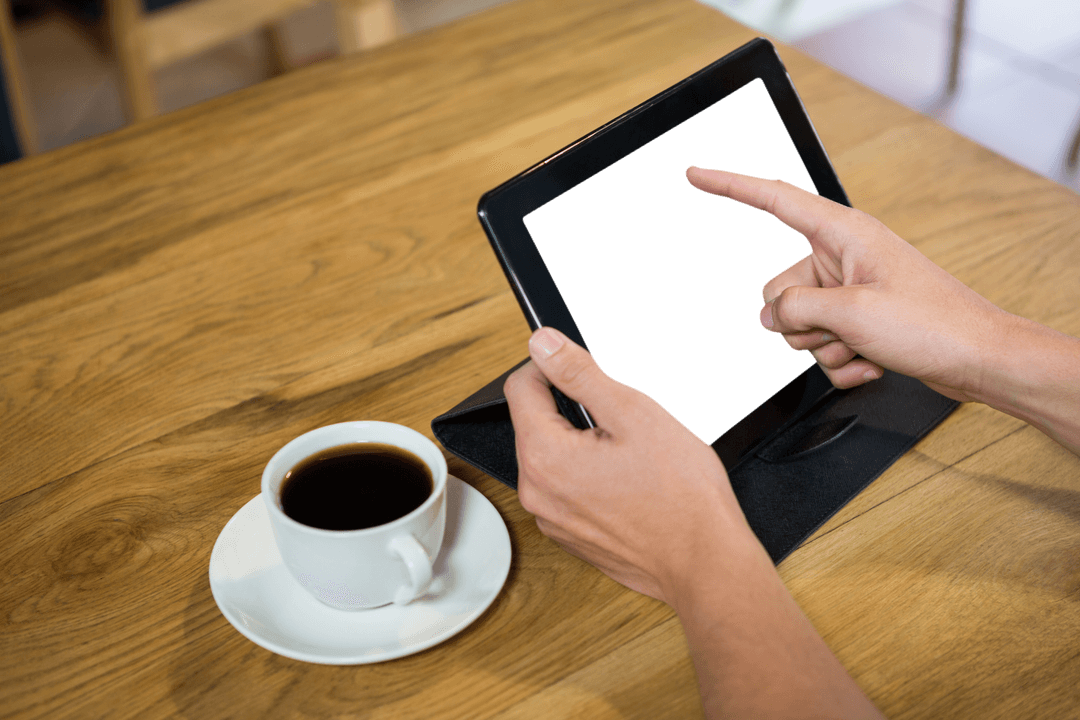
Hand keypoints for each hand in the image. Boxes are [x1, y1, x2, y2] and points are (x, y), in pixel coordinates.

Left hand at [503, 327, 884, 718]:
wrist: (705, 562)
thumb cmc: (681, 495)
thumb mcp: (632, 412)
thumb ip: (578, 372)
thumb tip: (542, 344)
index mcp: (544, 456)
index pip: (520, 387)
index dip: (552, 367)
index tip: (582, 370)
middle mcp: (536, 492)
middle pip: (535, 423)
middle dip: (571, 409)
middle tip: (621, 420)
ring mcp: (551, 519)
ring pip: (552, 456)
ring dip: (581, 443)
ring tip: (629, 455)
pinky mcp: (570, 535)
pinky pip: (566, 489)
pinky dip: (588, 476)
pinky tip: (627, 481)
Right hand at [686, 166, 1007, 401]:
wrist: (979, 359)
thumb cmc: (933, 324)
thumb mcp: (850, 313)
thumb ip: (795, 308)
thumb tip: (770, 315)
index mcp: (842, 234)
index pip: (773, 199)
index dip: (729, 186)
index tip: (696, 174)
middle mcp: (842, 257)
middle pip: (778, 288)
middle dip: (798, 321)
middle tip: (839, 329)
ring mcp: (849, 291)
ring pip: (797, 324)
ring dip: (823, 347)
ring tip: (865, 346)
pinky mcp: (857, 320)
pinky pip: (821, 346)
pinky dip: (840, 361)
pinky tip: (871, 362)